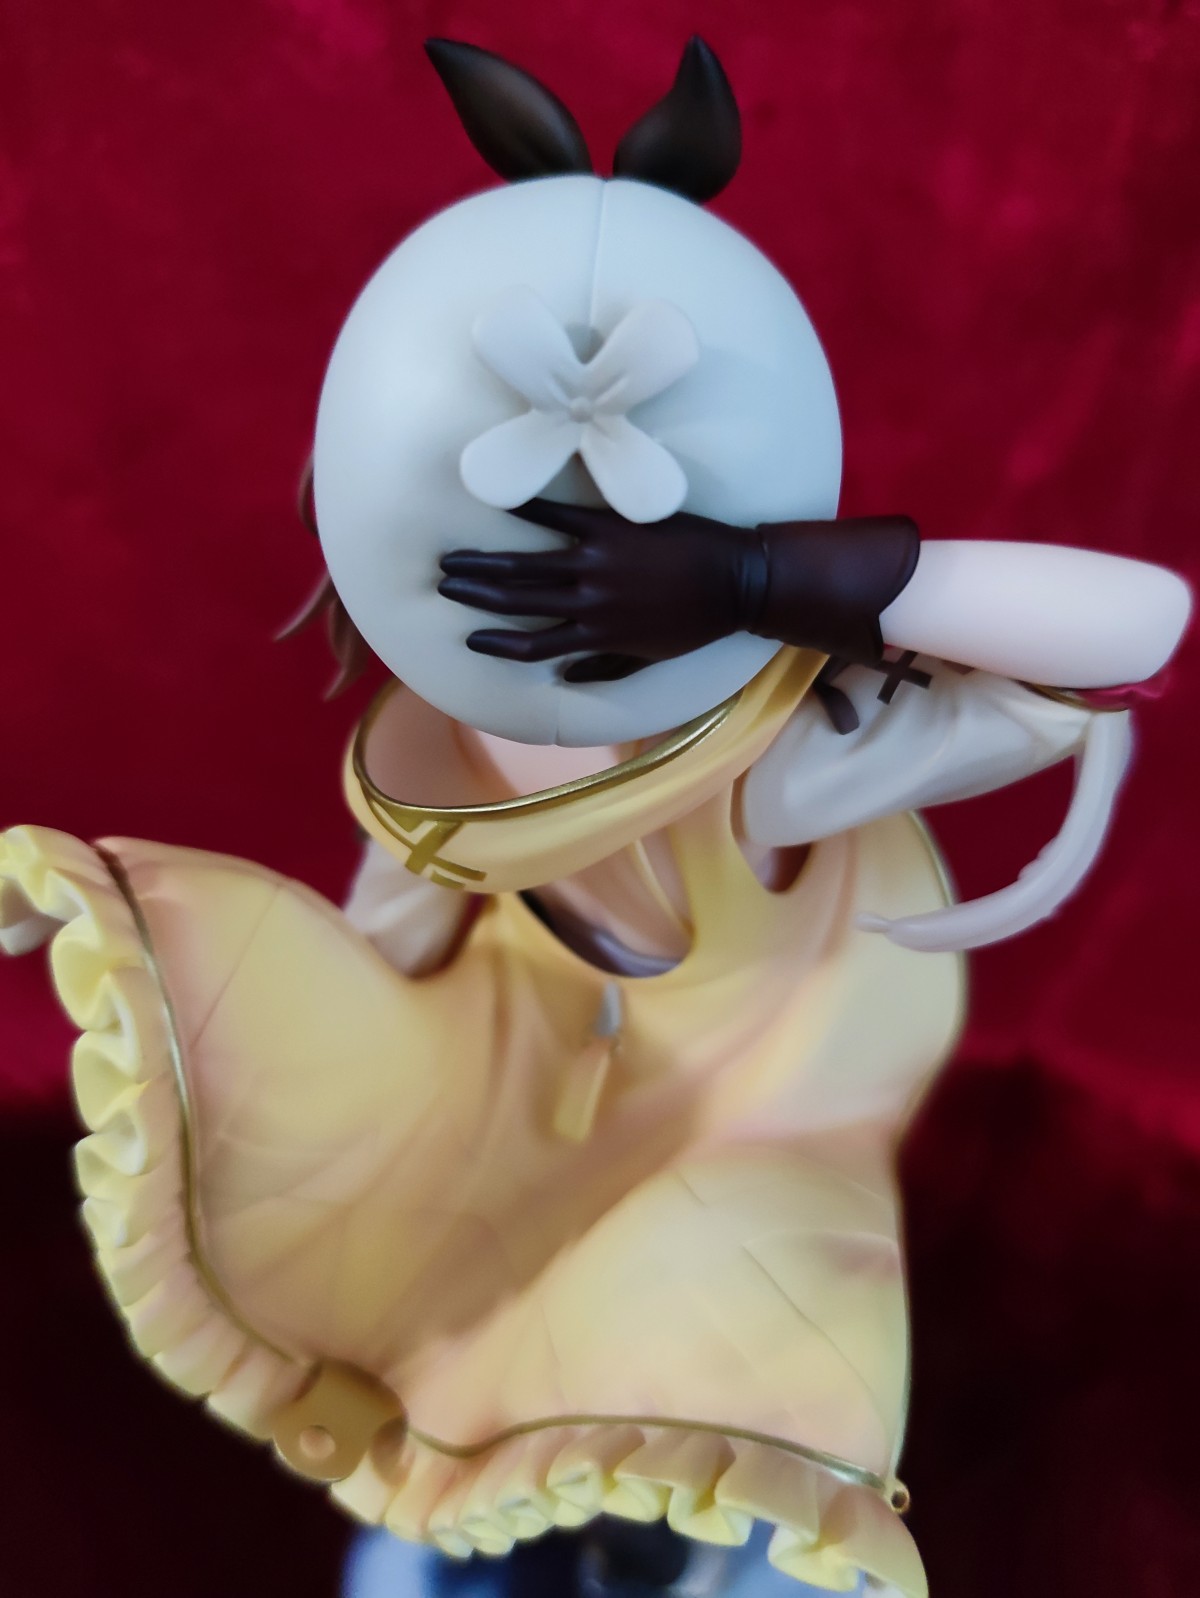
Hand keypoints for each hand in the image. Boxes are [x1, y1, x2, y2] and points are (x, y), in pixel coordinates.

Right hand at [438, 498, 757, 682]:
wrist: (736, 583)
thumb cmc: (694, 625)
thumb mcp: (649, 657)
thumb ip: (604, 668)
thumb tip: (567, 677)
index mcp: (597, 637)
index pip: (532, 647)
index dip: (496, 644)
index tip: (468, 638)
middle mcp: (589, 603)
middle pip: (517, 601)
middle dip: (474, 593)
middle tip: (441, 583)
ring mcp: (598, 563)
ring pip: (526, 565)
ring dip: (485, 561)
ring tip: (454, 555)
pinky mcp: (612, 527)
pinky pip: (560, 518)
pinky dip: (528, 511)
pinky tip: (500, 502)